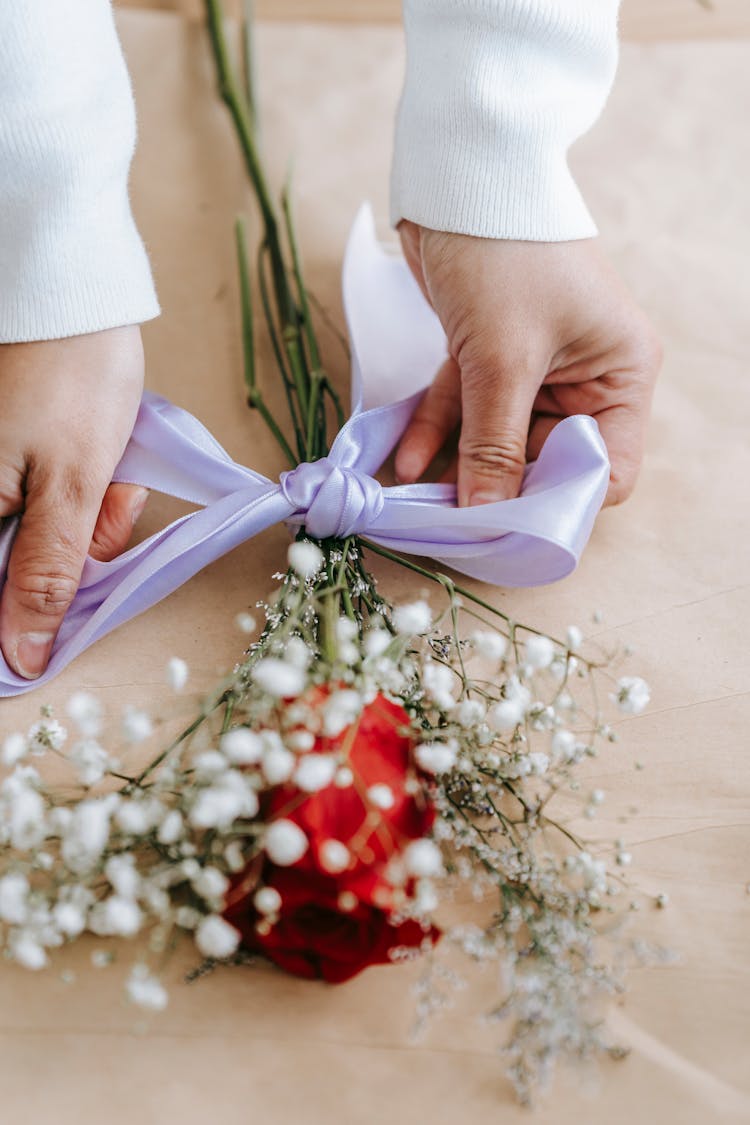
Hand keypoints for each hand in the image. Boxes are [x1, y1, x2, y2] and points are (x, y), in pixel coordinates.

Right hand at [0, 326, 147, 678]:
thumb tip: (21, 656)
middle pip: (23, 571)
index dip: (34, 614)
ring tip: (113, 472)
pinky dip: (82, 500)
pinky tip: (102, 464)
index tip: (75, 594)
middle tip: (110, 500)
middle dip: (80, 550)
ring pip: (44, 543)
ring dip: (90, 523)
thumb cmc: (72, 378)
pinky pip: (48, 510)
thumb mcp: (72, 483)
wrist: (74, 297)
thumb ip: (45, 573)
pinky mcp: (10, 467)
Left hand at [395, 222, 660, 507]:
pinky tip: (404, 461)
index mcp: (620, 375)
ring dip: (457, 466)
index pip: (607, 469)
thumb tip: (487, 520)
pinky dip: (437, 430)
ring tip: (415, 501)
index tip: (509, 530)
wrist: (461, 173)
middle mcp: (585, 377)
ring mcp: (535, 366)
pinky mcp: (489, 354)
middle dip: (497, 491)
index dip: (560, 503)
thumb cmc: (506, 255)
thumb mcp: (502, 360)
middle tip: (450, 523)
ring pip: (496, 437)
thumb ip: (494, 446)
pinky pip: (465, 407)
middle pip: (544, 460)